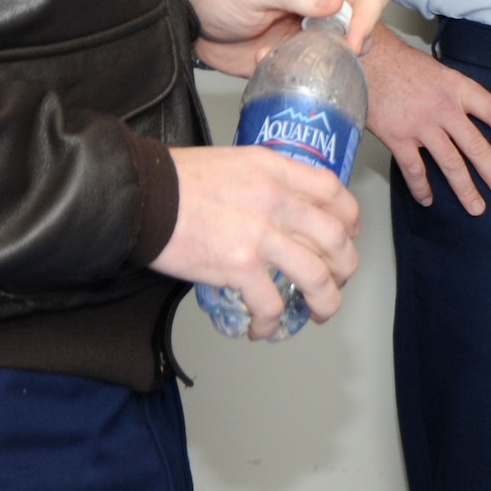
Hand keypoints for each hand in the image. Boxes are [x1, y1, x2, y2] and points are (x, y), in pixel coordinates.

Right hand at [151, 145, 360, 338]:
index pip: (332, 191)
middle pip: (334, 237)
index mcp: (275, 169)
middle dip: (345, 266)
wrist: (142, 195)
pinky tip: (264, 327)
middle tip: (338, 279)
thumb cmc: (179, 178)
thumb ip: (266, 180)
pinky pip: (271, 303)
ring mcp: (260, 235)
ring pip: (315, 275)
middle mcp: (276, 200)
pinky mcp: (238, 266)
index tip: (348, 234)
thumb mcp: (236, 162)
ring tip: (319, 313)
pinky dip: (272, 322)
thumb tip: (282, 207)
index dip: (349, 217)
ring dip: (325, 301)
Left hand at [185, 0, 388, 77]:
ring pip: (344, 54)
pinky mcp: (298, 58)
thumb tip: (335, 1)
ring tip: (286, 56)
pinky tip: (266, 61)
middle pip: (365, 27)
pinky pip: (315, 72)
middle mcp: (324, 6)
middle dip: (349, 47)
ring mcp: (312, 34)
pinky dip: (296, 73)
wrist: (193, 24)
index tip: (351, 42)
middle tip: (319, 56)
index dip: (369, 18)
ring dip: (320, 62)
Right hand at [365, 29, 490, 213]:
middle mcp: (445, 108)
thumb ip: (455, 96)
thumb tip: (468, 118)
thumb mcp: (439, 72)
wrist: (366, 59)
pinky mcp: (398, 138)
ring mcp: (422, 125)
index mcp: (458, 88)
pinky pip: (414, 170)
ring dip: (466, 190)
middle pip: (477, 147)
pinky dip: (422, 188)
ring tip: (477, 208)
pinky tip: (428, 201)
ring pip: (451, 164)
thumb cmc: (400, 64)